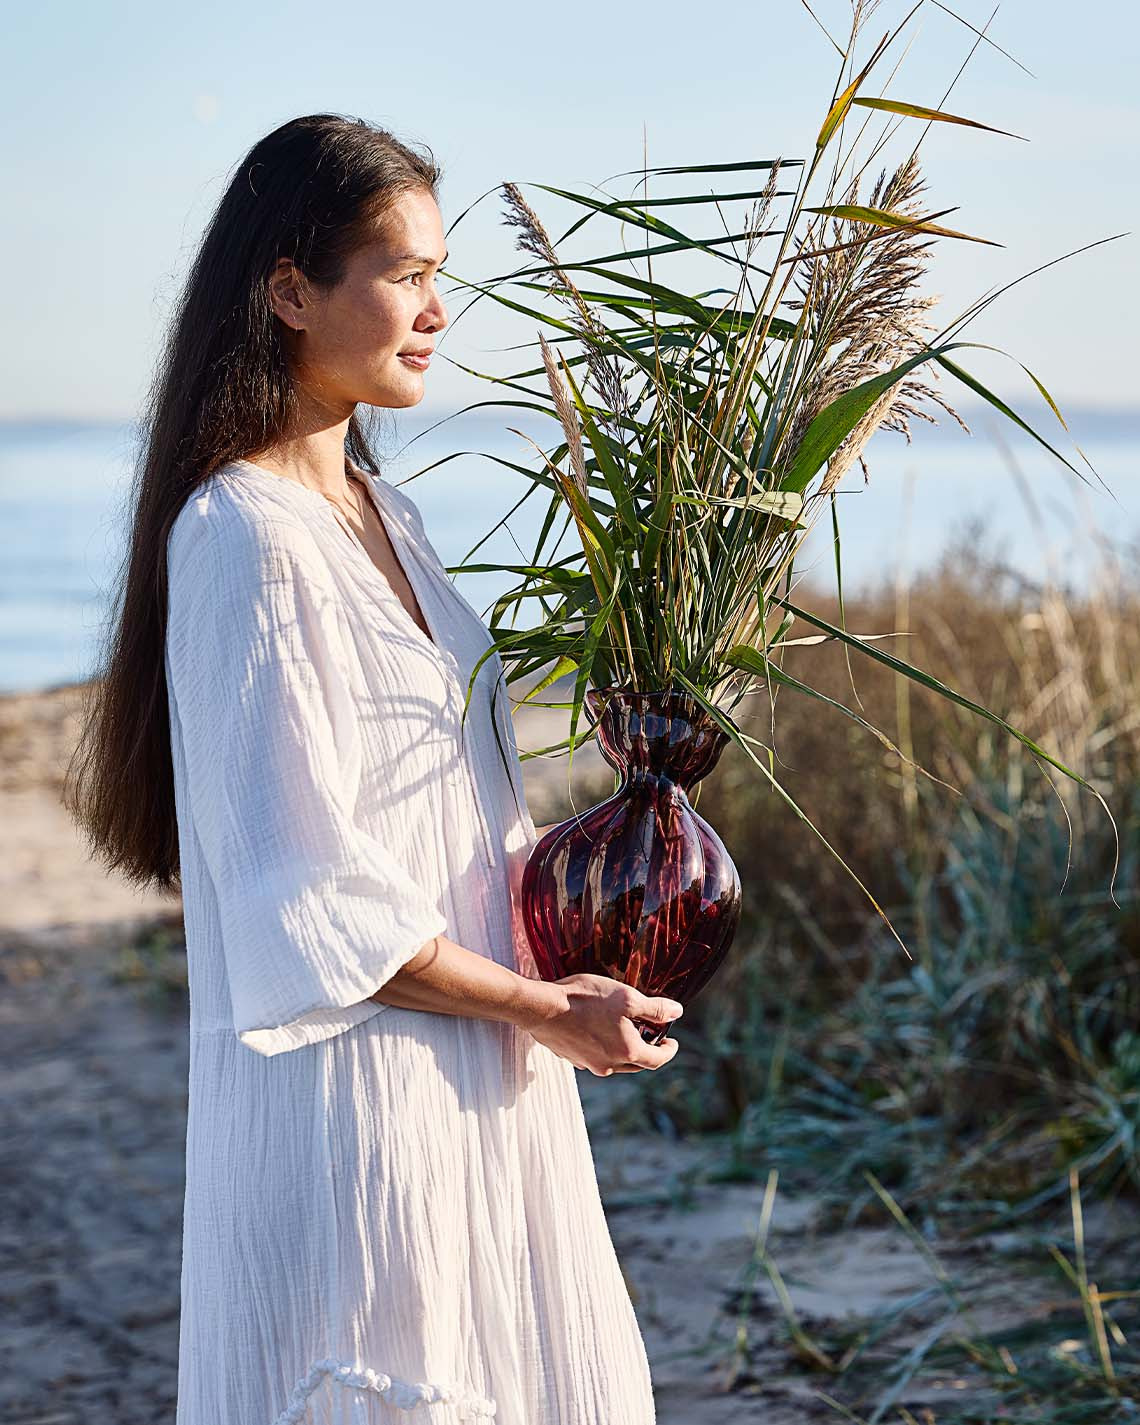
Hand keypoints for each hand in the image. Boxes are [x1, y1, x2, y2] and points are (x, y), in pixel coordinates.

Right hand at [523, 973, 682, 1075]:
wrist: (542, 1008)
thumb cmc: (586, 1000)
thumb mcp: (627, 998)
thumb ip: (654, 1008)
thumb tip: (677, 1012)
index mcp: (627, 1053)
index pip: (657, 1060)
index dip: (668, 1051)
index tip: (672, 1042)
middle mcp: (608, 1065)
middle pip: (636, 1064)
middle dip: (647, 1052)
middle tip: (652, 1037)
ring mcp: (587, 1064)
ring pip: (614, 1061)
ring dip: (623, 1049)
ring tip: (625, 1030)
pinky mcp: (571, 1056)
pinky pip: (594, 1056)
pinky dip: (602, 1046)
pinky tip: (597, 1028)